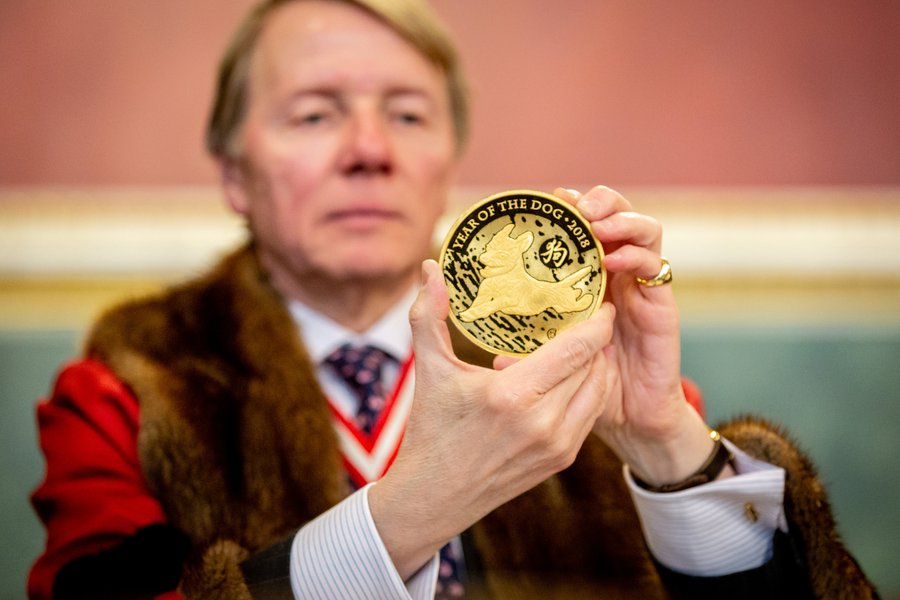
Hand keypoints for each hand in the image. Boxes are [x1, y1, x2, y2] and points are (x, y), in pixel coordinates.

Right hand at [369, 259, 615, 578]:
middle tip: (592, 309)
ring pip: (600, 390)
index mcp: (513, 395)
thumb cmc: (430, 430)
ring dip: (599, 362)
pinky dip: (591, 388)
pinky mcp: (562, 459)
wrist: (433, 497)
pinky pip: (592, 413)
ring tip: (588, 338)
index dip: (596, 319)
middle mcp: (544, 422)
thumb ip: (429, 314)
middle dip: (599, 335)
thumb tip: (430, 266)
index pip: (577, 348)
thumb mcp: (429, 370)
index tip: (598, 296)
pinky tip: (577, 371)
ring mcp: (558, 445)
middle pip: (595, 365)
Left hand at [553, 186, 715, 485]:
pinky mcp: (662, 304)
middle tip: (574, 202)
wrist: (631, 418)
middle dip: (600, 201)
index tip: (546, 200)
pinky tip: (613, 259)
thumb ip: (529, 353)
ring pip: (643, 231)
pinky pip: (656, 266)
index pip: (583, 230)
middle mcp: (619, 276)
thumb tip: (494, 357)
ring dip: (621, 218)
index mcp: (589, 281)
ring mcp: (642, 287)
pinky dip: (636, 254)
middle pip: (616, 218)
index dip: (570, 210)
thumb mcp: (551, 363)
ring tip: (596, 222)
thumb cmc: (589, 386)